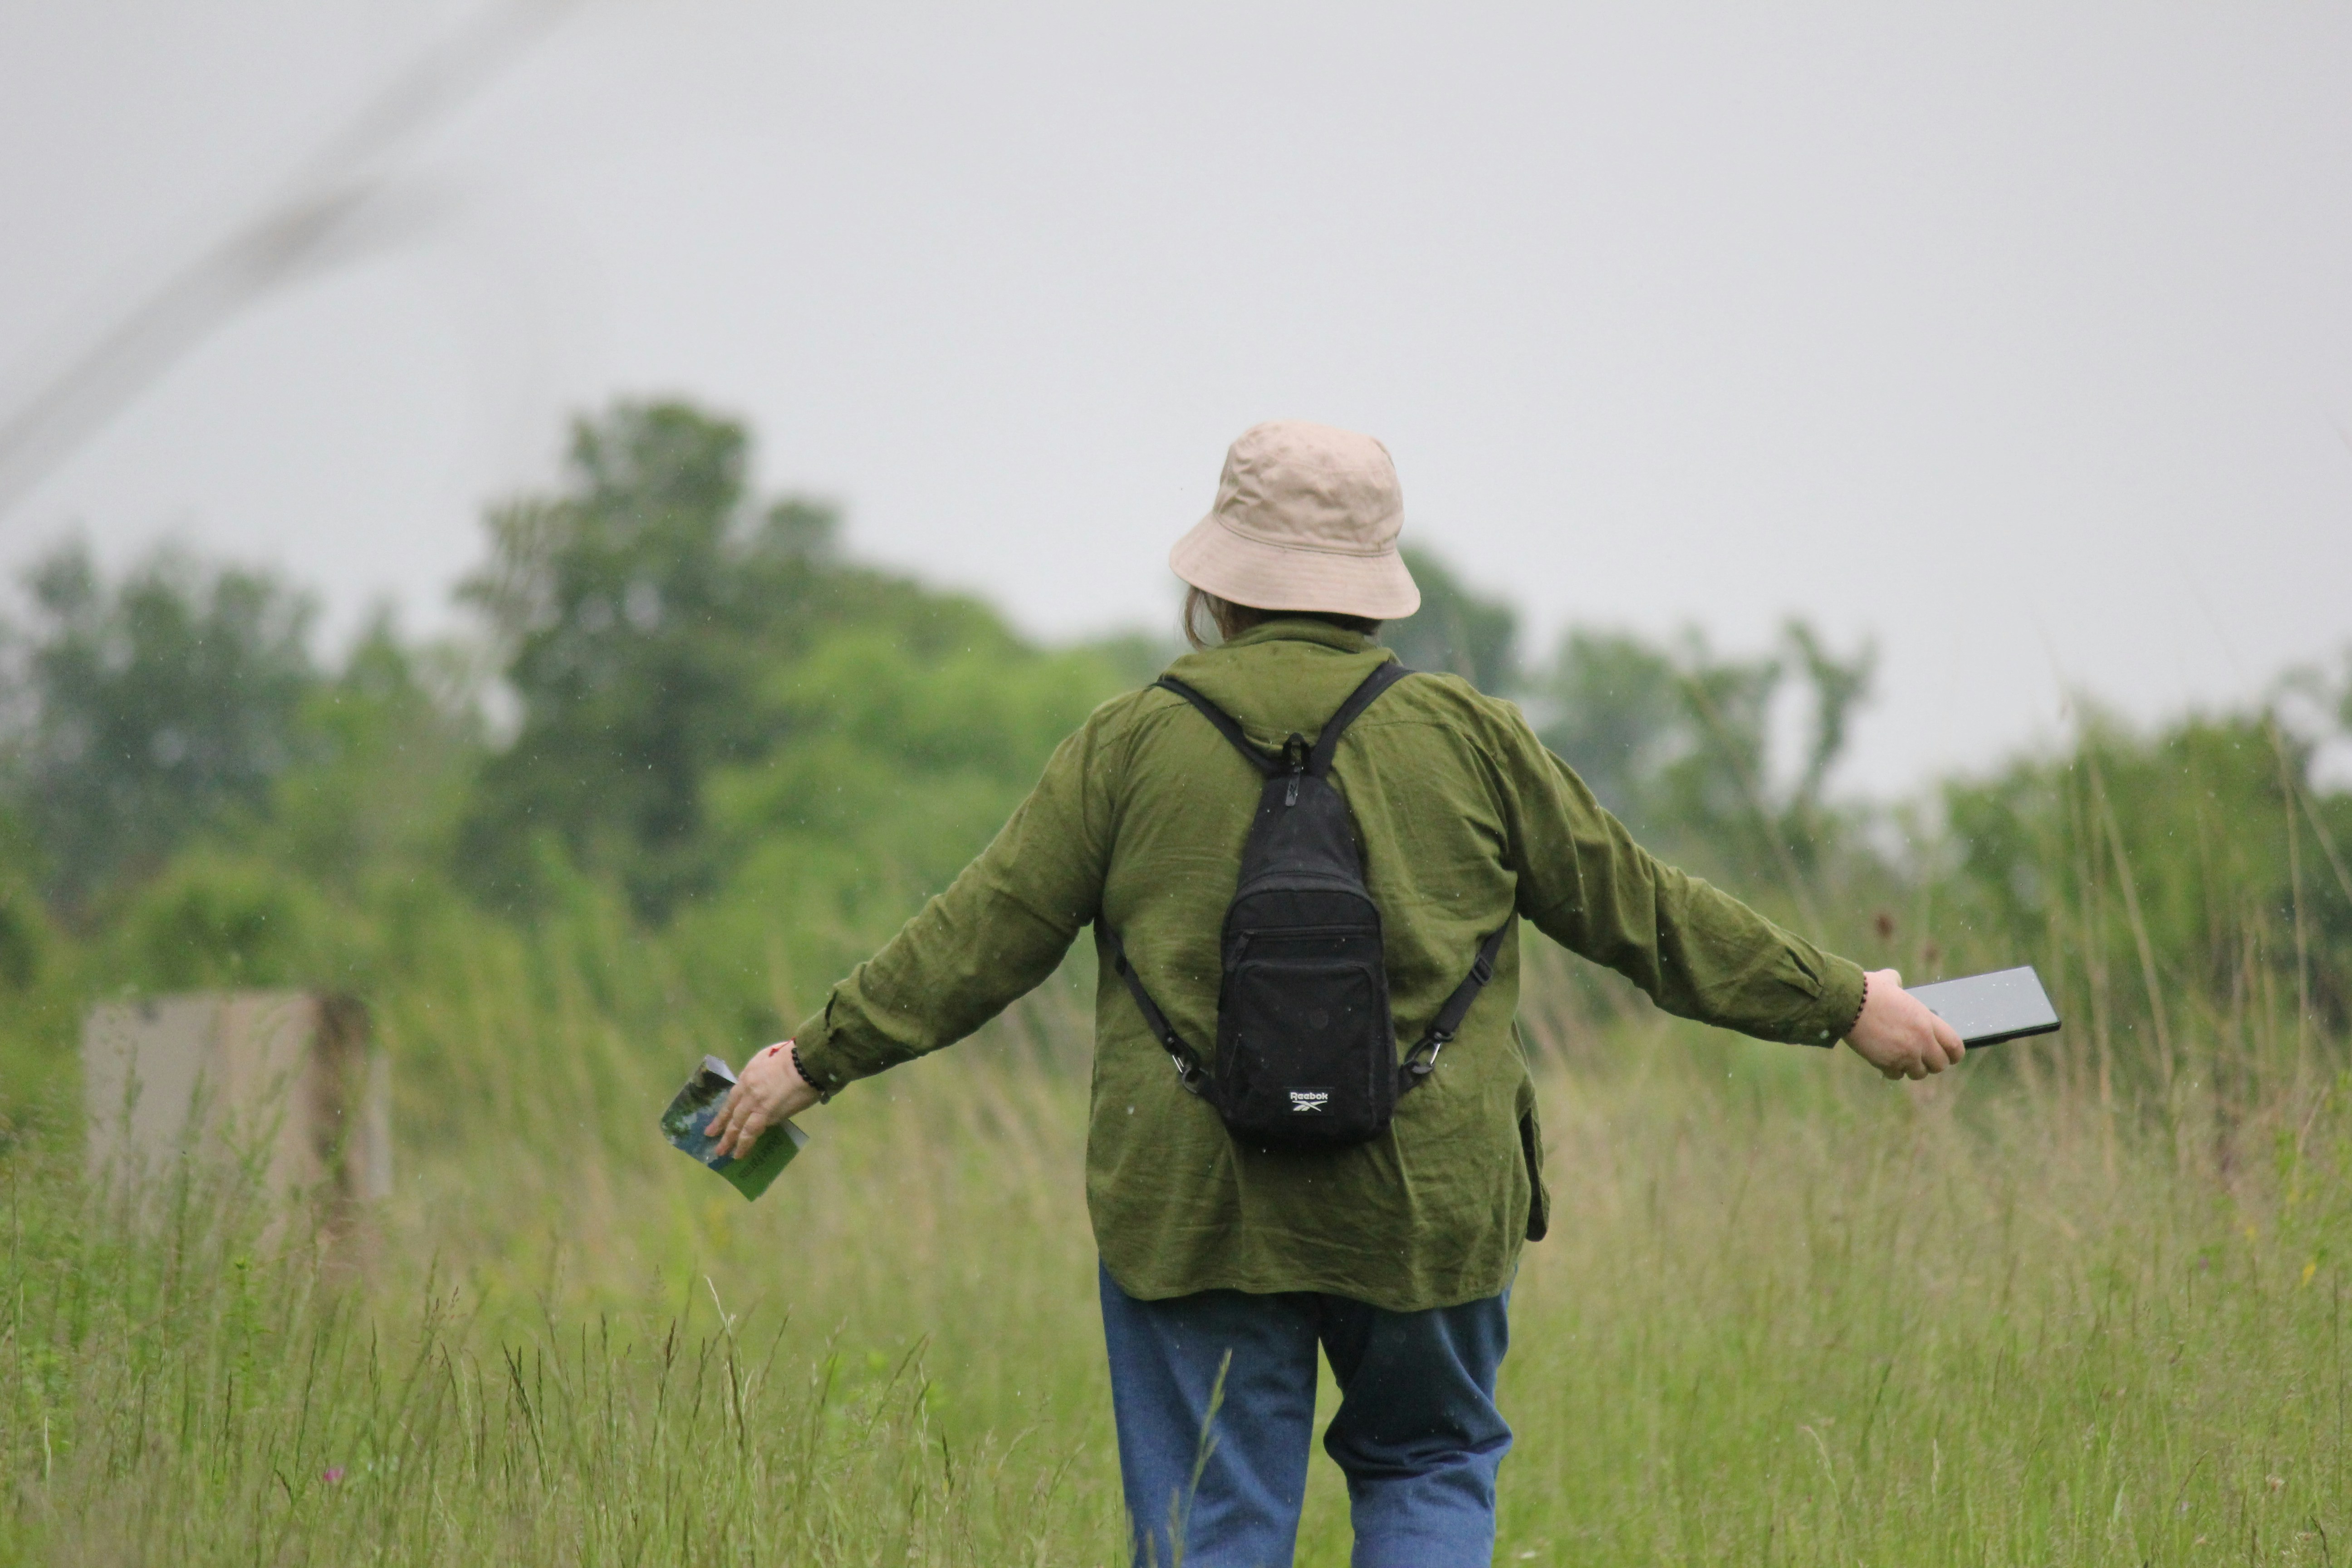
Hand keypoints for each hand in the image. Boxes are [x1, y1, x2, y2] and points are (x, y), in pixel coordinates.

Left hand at [707, 1041, 820, 1157]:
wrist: (806, 1061)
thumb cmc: (795, 1056)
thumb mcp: (769, 1057)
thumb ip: (762, 1072)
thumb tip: (764, 1084)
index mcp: (749, 1074)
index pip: (733, 1097)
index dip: (724, 1110)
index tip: (717, 1119)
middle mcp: (747, 1089)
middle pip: (731, 1111)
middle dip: (720, 1125)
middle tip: (711, 1136)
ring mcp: (755, 1102)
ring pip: (737, 1124)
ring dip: (729, 1139)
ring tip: (722, 1152)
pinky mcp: (766, 1113)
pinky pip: (751, 1132)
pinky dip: (744, 1144)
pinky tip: (740, 1153)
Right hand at [1843, 969, 1964, 1080]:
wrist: (1847, 1003)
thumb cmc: (1867, 989)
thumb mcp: (1888, 981)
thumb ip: (1897, 983)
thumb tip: (1894, 981)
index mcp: (1926, 1020)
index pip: (1955, 1046)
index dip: (1953, 1054)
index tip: (1948, 1055)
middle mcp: (1921, 1040)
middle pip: (1940, 1065)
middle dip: (1931, 1063)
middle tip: (1920, 1057)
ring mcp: (1905, 1053)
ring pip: (1919, 1073)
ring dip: (1911, 1068)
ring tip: (1900, 1058)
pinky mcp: (1887, 1062)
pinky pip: (1896, 1075)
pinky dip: (1891, 1070)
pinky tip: (1884, 1061)